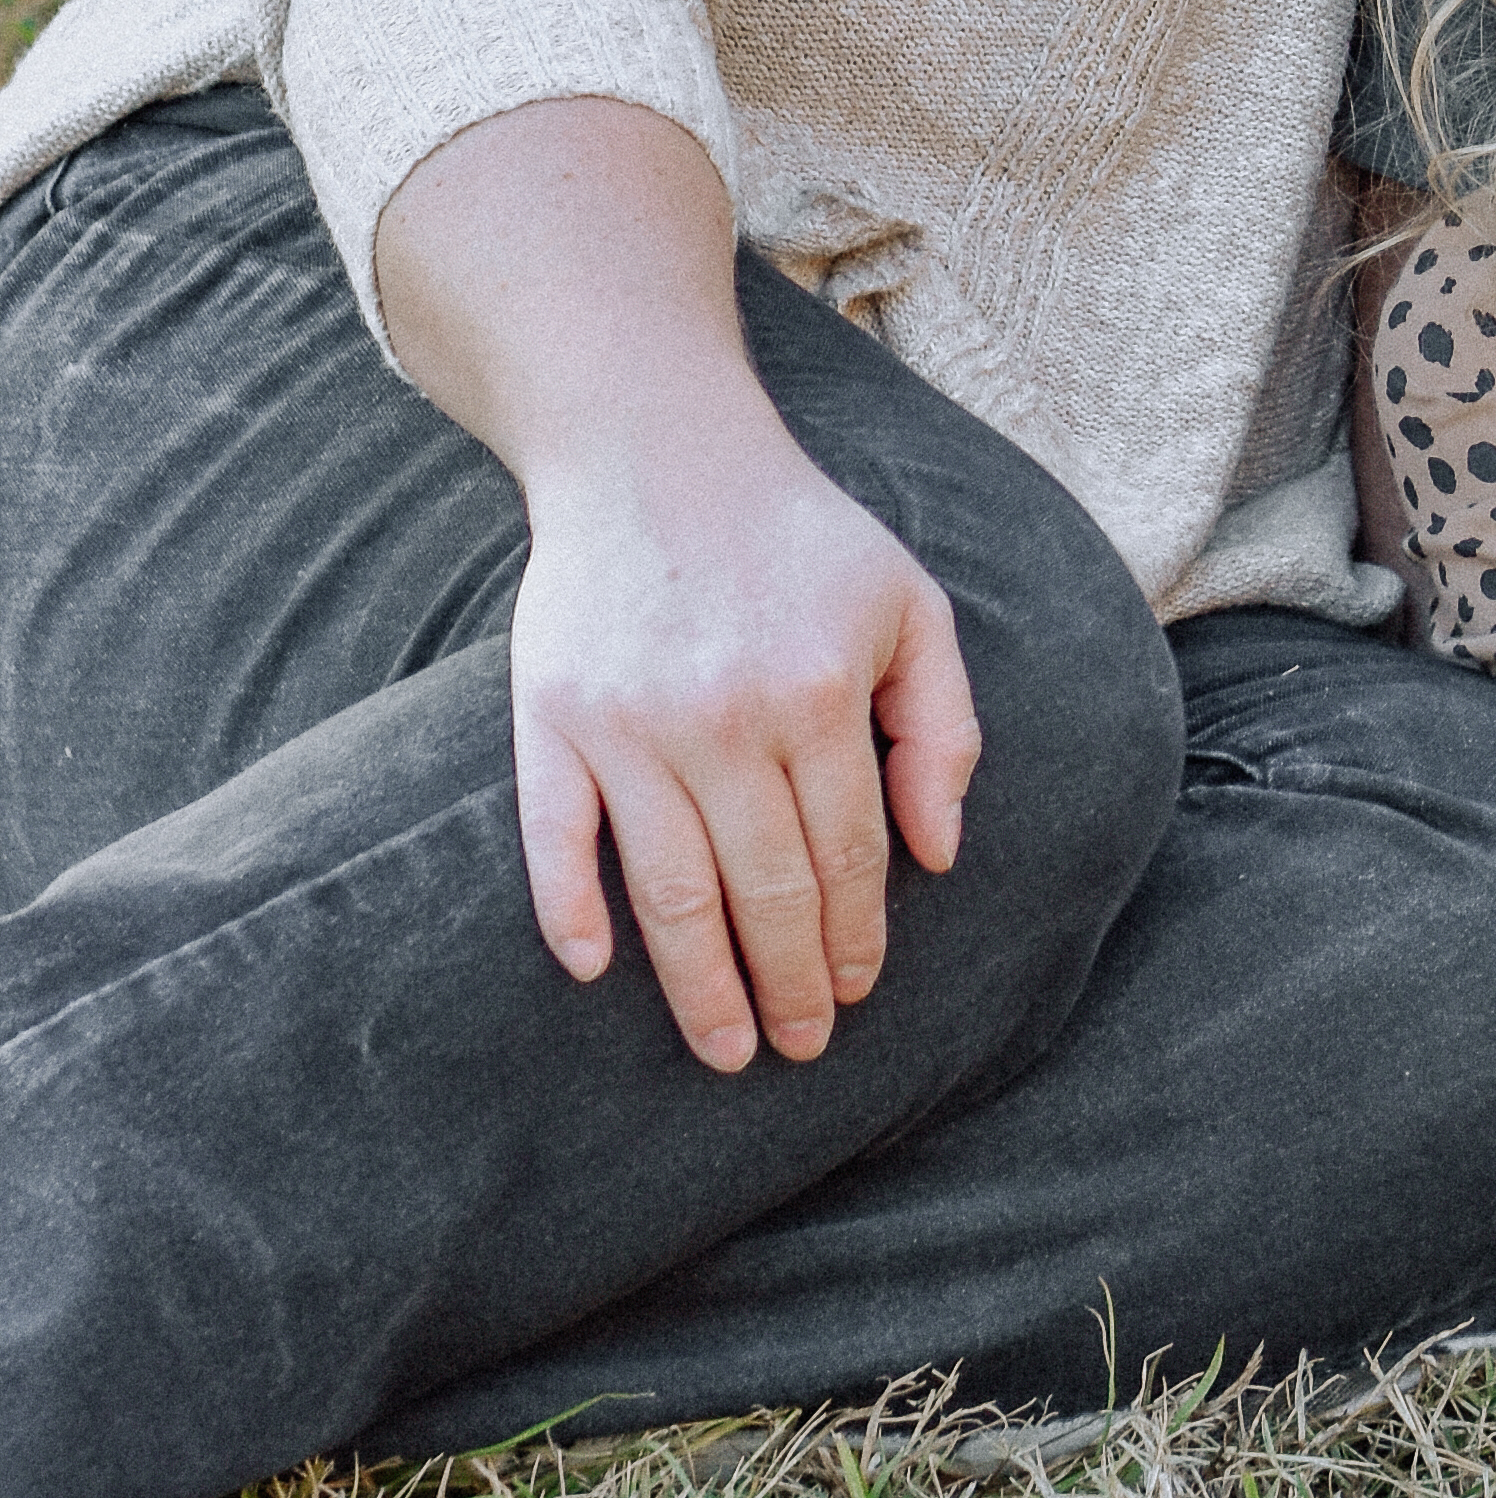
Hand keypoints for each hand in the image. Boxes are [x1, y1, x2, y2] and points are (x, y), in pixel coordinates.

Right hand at [509, 394, 980, 1074]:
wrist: (659, 450)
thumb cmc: (799, 536)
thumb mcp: (910, 603)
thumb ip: (943, 726)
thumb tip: (938, 857)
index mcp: (822, 690)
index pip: (848, 854)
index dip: (856, 936)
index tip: (856, 993)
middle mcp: (727, 714)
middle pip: (766, 890)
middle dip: (788, 985)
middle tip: (798, 1046)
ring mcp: (631, 721)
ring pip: (671, 890)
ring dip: (700, 986)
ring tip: (726, 1048)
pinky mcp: (551, 716)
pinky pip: (556, 838)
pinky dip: (571, 911)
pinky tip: (598, 968)